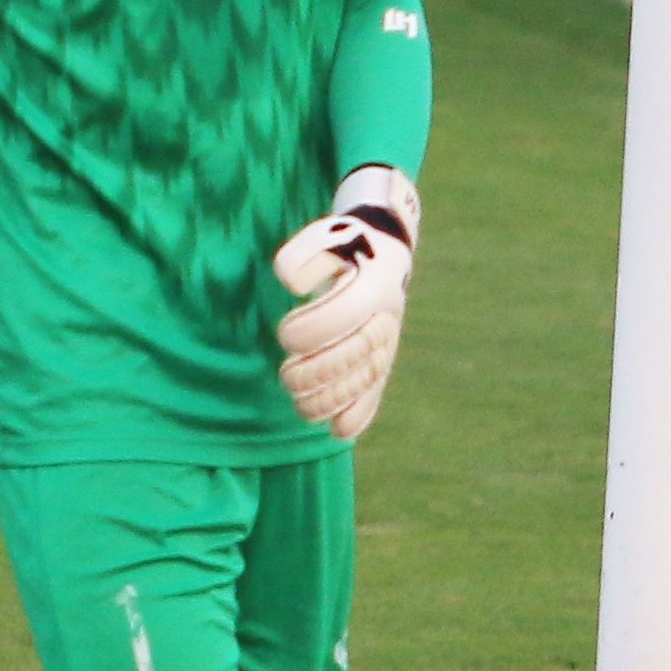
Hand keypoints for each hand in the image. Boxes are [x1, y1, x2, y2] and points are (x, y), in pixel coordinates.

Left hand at [272, 167, 419, 441]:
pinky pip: (377, 391)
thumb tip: (289, 284)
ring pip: (367, 378)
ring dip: (333, 399)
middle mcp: (386, 316)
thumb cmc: (341, 246)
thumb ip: (301, 256)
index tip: (283, 334)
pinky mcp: (382, 361)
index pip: (347, 313)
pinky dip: (360, 414)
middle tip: (285, 377)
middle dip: (318, 372)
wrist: (382, 255)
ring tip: (300, 407)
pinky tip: (338, 431)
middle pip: (357, 353)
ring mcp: (387, 342)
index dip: (314, 329)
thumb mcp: (322, 238)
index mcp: (374, 283)